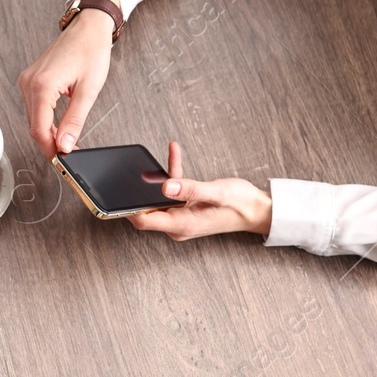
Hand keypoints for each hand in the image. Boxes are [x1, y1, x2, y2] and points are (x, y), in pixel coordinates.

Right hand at [18, 0, 118, 160]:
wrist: (89, 27)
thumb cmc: (91, 50)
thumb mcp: (89, 90)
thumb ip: (75, 120)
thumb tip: (65, 145)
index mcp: (42, 85)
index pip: (39, 129)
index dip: (49, 149)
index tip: (61, 161)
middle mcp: (29, 82)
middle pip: (34, 126)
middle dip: (49, 143)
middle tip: (67, 154)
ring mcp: (27, 80)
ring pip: (33, 119)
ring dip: (47, 133)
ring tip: (66, 141)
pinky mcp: (31, 79)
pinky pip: (34, 108)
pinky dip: (45, 120)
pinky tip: (58, 126)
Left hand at [128, 141, 271, 239]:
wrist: (258, 210)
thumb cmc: (241, 205)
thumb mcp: (216, 193)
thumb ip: (190, 189)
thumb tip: (165, 186)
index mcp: (181, 225)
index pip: (143, 221)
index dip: (127, 209)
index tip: (118, 193)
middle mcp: (178, 225)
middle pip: (146, 210)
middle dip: (138, 192)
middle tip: (128, 170)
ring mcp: (181, 217)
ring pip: (159, 198)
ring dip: (158, 179)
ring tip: (158, 155)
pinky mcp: (186, 208)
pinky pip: (173, 191)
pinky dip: (173, 174)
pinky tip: (173, 151)